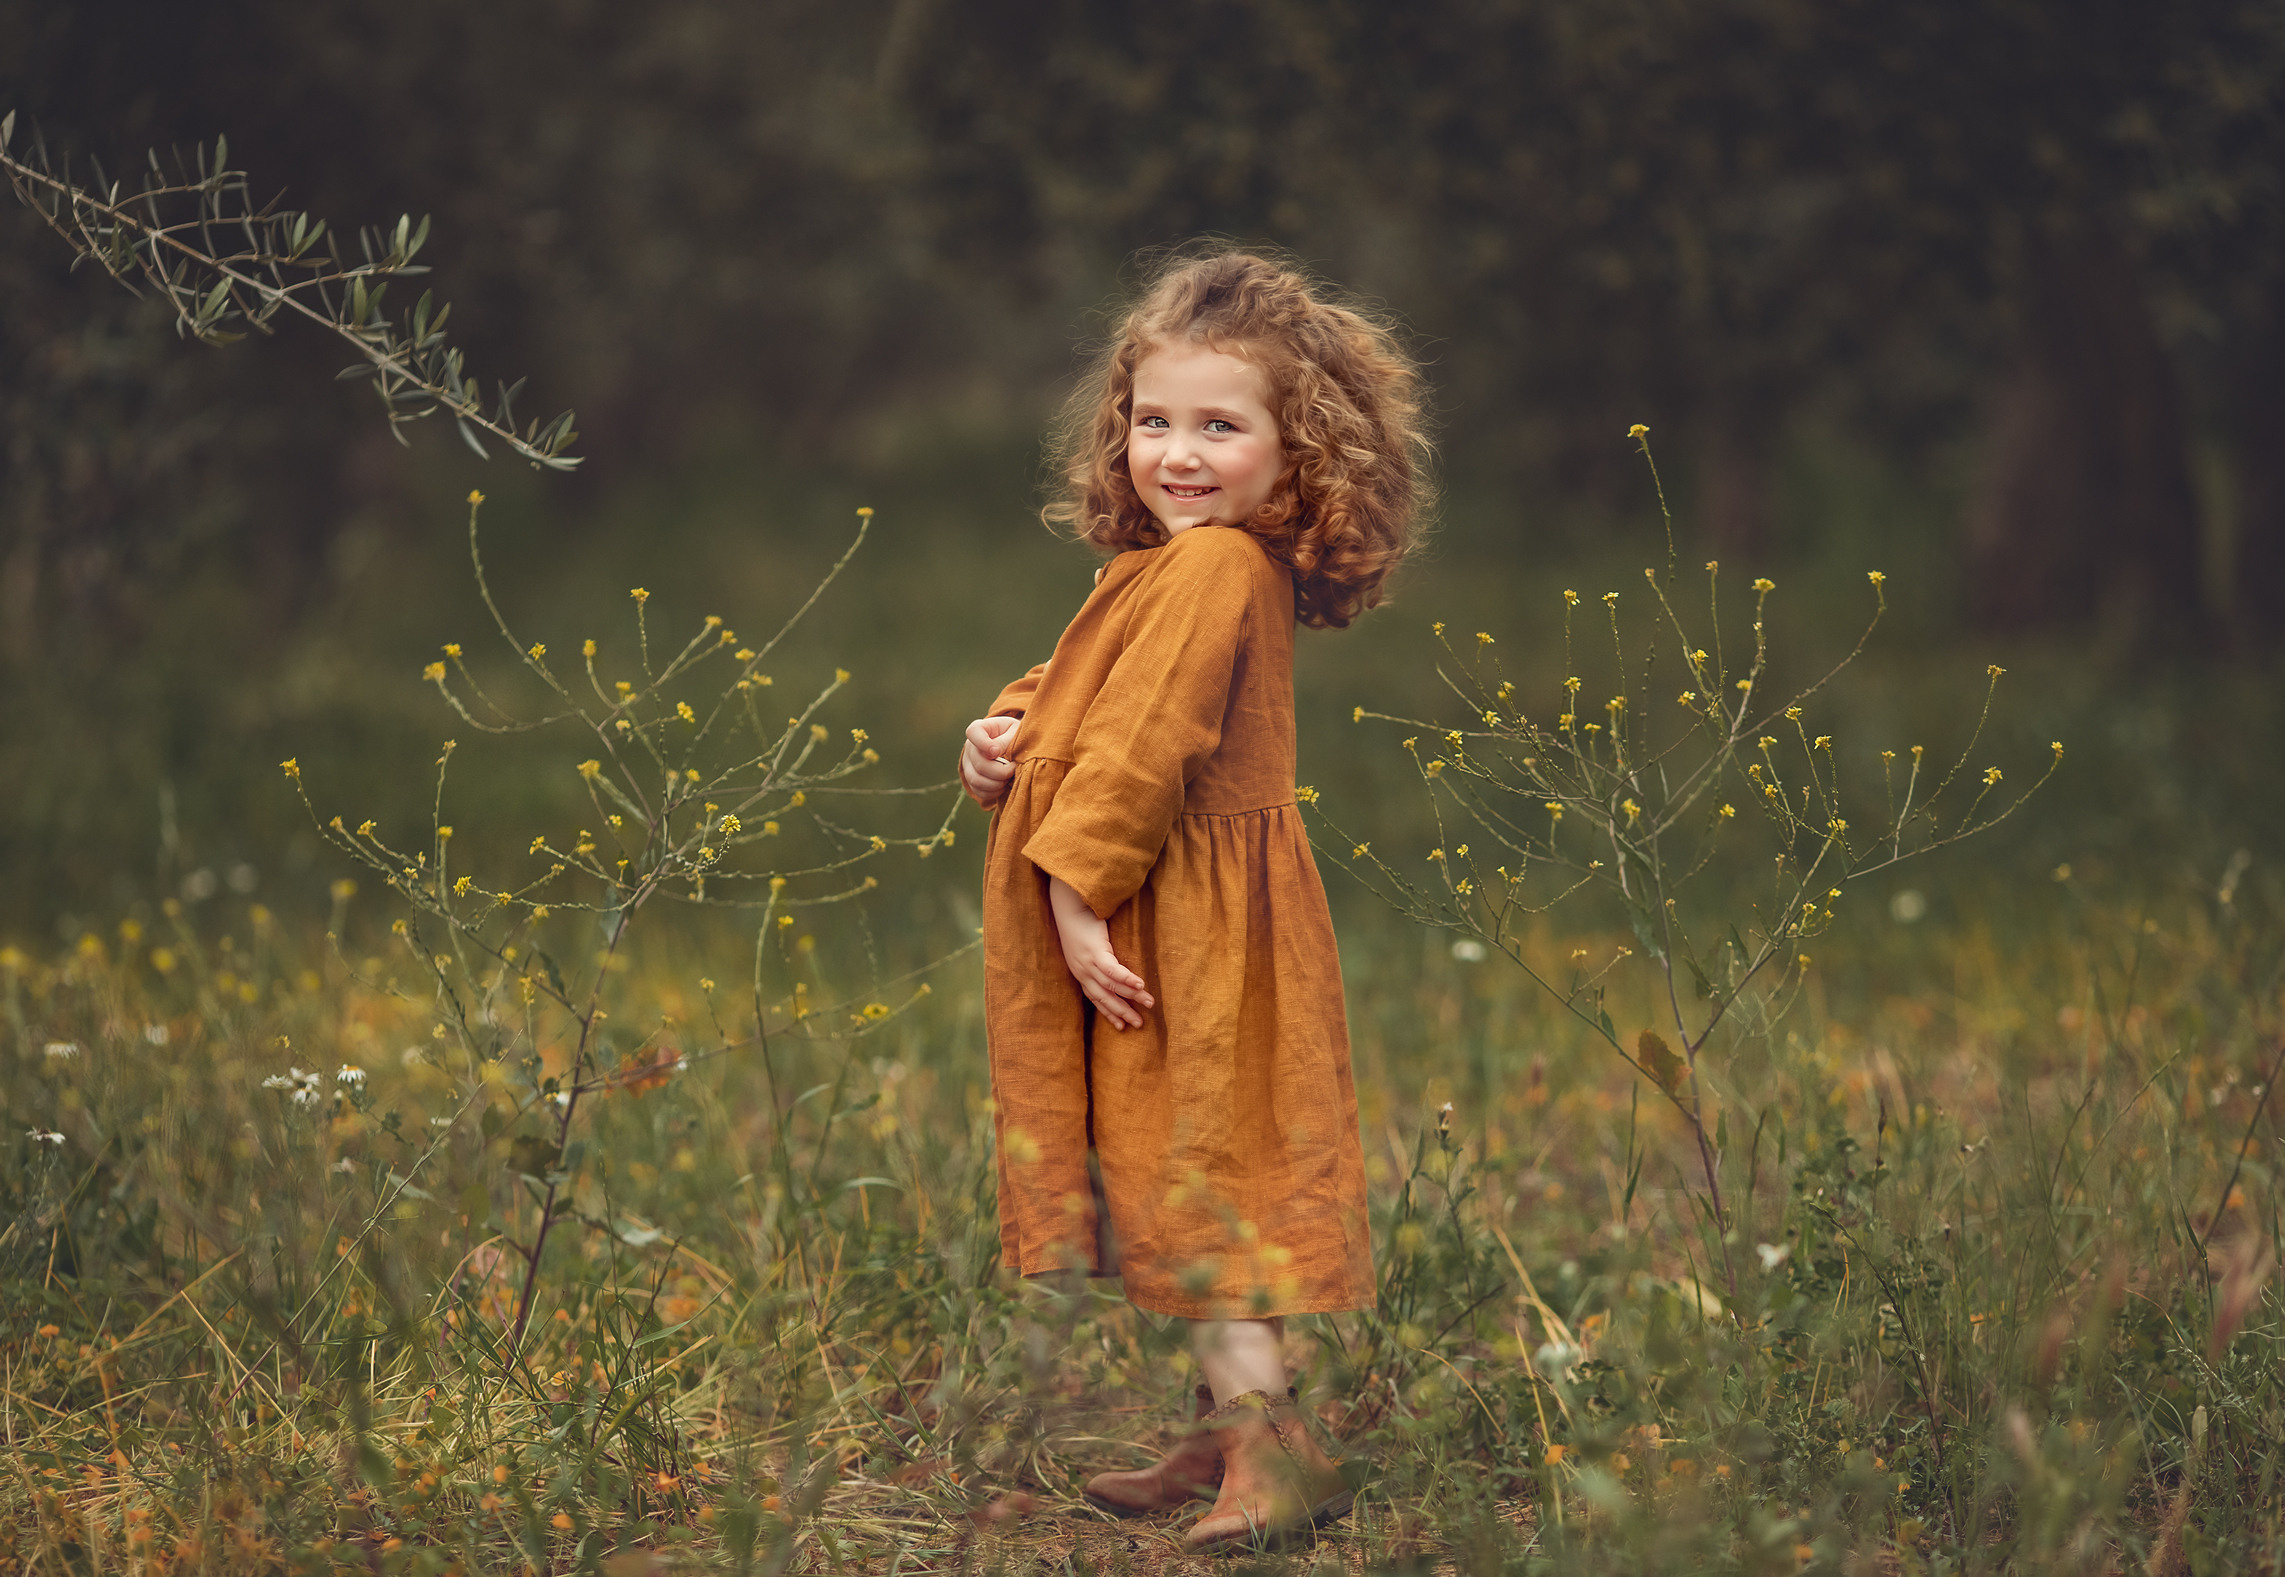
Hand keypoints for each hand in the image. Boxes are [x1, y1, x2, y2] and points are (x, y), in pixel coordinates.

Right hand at [960, 715, 1020, 808]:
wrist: (1012, 746)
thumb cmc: (1014, 735)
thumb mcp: (1015, 731)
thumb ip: (1005, 740)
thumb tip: (994, 752)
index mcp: (979, 729)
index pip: (973, 732)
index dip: (983, 743)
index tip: (997, 751)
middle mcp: (970, 747)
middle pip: (979, 763)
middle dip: (1000, 771)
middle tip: (1014, 768)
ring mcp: (968, 764)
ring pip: (976, 780)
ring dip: (997, 783)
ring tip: (1009, 778)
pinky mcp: (972, 780)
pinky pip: (978, 791)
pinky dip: (993, 792)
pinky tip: (1004, 785)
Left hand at [1048, 877, 1152, 1028]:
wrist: (1069, 904)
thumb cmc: (1080, 922)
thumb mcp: (1086, 946)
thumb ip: (1097, 958)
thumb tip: (1112, 967)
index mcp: (1080, 972)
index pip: (1096, 999)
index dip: (1109, 1013)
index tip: (1122, 1026)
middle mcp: (1082, 972)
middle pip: (1105, 997)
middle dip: (1123, 1012)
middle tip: (1139, 1024)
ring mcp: (1088, 962)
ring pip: (1112, 986)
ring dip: (1132, 996)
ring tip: (1149, 1003)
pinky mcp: (1095, 951)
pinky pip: (1113, 970)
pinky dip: (1126, 979)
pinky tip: (1140, 985)